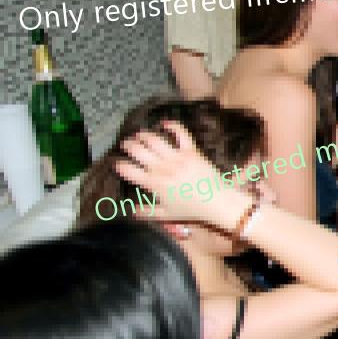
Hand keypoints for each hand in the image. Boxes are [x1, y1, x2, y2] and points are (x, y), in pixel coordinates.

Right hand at [114, 121, 231, 222]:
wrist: (217, 202)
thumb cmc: (192, 210)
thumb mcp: (166, 215)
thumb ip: (147, 212)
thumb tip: (132, 211)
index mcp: (153, 183)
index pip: (128, 170)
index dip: (120, 166)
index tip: (117, 163)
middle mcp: (162, 168)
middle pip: (138, 151)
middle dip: (128, 146)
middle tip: (126, 144)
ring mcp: (177, 157)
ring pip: (155, 140)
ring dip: (143, 135)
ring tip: (139, 135)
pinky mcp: (192, 151)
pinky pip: (181, 134)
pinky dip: (173, 126)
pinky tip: (165, 123)